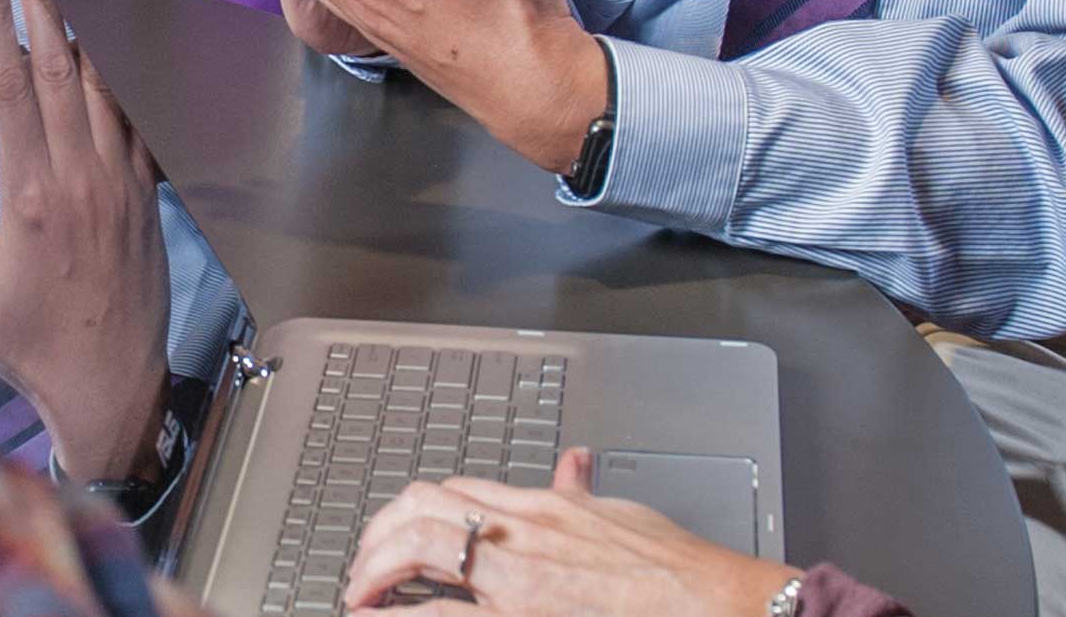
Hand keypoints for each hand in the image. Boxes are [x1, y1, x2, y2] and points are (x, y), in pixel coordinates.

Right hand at [0, 0, 175, 484]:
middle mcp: (78, 177)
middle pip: (59, 68)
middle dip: (39, 8)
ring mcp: (119, 184)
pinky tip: (102, 71)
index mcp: (27, 196)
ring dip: (76, 42)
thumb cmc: (33, 352)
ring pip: (101, 89)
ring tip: (60, 1)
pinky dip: (114, 91)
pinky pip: (132, 126)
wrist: (112, 388)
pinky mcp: (145, 198)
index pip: (8, 88)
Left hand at [340, 449, 802, 614]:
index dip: (415, 507)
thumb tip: (573, 464)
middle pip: (422, 510)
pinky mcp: (517, 615)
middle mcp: (520, 535)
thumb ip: (583, 492)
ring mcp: (514, 578)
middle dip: (380, 533)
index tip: (398, 527)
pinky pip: (438, 613)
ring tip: (358, 592)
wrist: (707, 599)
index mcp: (543, 509)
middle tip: (364, 564)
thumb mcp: (621, 513)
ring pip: (419, 548)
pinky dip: (399, 614)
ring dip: (376, 567)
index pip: (457, 490)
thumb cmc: (675, 569)